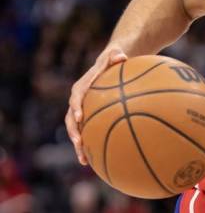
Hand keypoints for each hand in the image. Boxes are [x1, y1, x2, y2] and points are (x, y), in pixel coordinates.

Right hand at [65, 46, 127, 164]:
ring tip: (83, 159)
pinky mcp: (88, 117)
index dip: (76, 107)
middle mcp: (78, 100)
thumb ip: (116, 55)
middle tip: (79, 143)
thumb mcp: (116, 54)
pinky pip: (87, 132)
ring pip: (76, 129)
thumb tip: (121, 56)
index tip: (80, 117)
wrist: (110, 63)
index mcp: (83, 86)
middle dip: (74, 131)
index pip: (76, 96)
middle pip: (71, 117)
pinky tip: (95, 161)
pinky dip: (89, 145)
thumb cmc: (115, 59)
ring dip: (78, 145)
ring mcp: (82, 110)